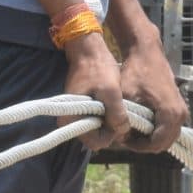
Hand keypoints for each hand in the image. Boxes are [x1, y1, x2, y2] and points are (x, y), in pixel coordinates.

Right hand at [64, 30, 129, 150]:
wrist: (88, 50)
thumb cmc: (98, 69)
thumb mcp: (111, 91)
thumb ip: (117, 113)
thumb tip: (123, 132)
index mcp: (71, 120)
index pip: (97, 142)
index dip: (111, 134)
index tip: (119, 117)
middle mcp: (70, 122)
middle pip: (98, 136)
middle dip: (111, 127)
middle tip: (120, 109)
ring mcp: (76, 115)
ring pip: (99, 128)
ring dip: (110, 120)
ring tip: (117, 104)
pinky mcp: (83, 109)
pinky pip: (97, 119)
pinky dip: (107, 114)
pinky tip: (113, 101)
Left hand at [117, 33, 188, 154]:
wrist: (147, 53)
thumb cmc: (136, 72)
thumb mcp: (126, 97)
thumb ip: (124, 119)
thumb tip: (119, 138)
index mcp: (170, 114)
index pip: (156, 144)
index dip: (138, 146)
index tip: (123, 139)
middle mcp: (181, 115)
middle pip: (164, 143)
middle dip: (145, 144)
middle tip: (127, 138)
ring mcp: (182, 111)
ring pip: (167, 136)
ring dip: (150, 138)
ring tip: (132, 131)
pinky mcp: (178, 107)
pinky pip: (169, 127)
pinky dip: (156, 130)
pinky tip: (140, 123)